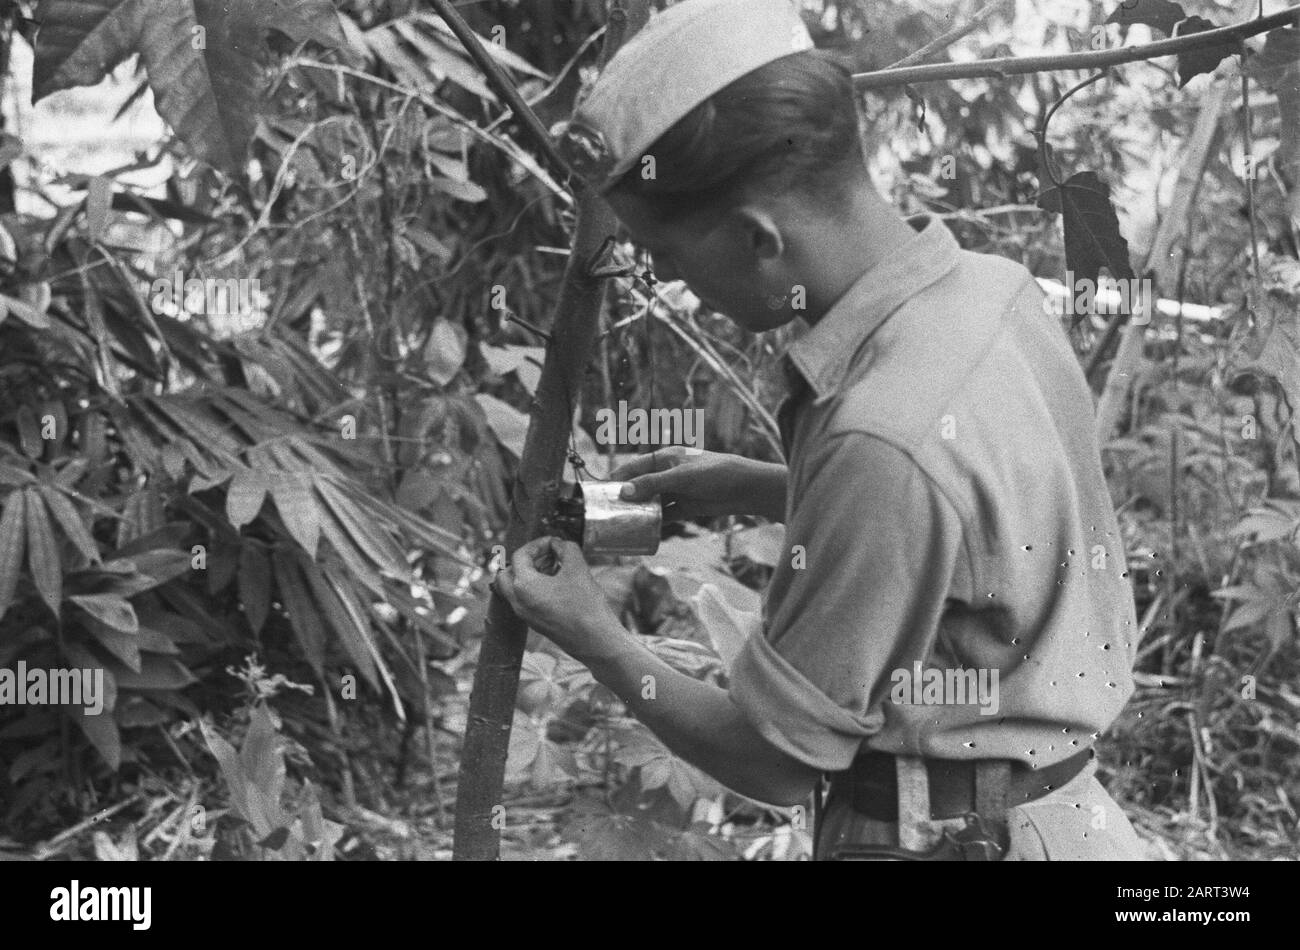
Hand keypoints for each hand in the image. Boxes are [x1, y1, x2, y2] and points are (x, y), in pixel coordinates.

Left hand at [493, 537, 621, 658]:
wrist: (594, 641)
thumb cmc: (586, 605)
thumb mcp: (578, 568)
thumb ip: (566, 548)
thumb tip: (558, 544)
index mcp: (524, 586)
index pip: (520, 555)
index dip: (537, 544)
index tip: (554, 542)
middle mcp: (518, 601)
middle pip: (507, 573)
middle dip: (525, 560)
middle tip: (547, 556)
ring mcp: (524, 615)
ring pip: (513, 588)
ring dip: (528, 574)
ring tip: (553, 569)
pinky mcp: (534, 623)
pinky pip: (523, 600)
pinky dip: (532, 588)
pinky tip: (556, 585)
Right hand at [612, 447, 786, 521]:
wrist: (746, 488)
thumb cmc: (715, 473)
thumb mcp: (681, 477)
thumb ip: (653, 484)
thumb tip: (624, 493)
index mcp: (666, 456)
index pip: (635, 466)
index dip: (618, 477)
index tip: (602, 491)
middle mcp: (669, 473)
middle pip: (641, 485)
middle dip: (627, 497)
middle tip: (608, 511)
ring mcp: (677, 491)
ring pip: (652, 502)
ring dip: (640, 512)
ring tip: (622, 523)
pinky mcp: (686, 507)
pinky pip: (665, 515)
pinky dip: (656, 522)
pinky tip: (644, 531)